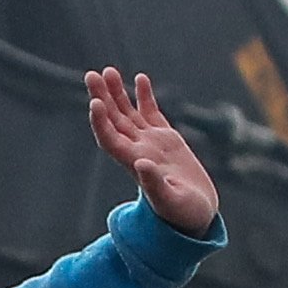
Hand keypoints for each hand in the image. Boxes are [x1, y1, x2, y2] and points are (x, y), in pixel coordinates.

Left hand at [86, 66, 221, 238]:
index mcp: (135, 165)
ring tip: (108, 71)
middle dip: (102, 98)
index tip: (95, 103)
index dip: (101, 122)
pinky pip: (151, 113)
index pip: (111, 139)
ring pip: (129, 113)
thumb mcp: (171, 203)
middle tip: (91, 75)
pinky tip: (140, 78)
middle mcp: (138, 151)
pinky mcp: (166, 140)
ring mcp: (151, 144)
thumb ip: (155, 186)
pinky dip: (145, 96)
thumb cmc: (183, 215)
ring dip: (117, 93)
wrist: (196, 216)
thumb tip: (141, 164)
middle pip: (114, 121)